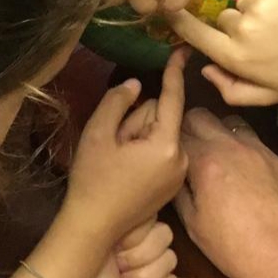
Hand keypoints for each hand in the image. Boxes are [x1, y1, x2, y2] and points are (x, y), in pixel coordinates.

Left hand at [52, 218, 178, 277]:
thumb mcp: (91, 239)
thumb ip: (114, 217)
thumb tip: (139, 205)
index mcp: (116, 226)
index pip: (149, 214)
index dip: (138, 231)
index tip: (117, 243)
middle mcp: (131, 245)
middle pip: (164, 235)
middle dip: (142, 255)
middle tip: (119, 268)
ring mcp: (144, 270)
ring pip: (171, 259)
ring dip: (147, 275)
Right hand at [65, 51, 188, 244]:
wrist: (94, 228)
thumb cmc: (94, 179)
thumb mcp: (99, 133)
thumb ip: (118, 102)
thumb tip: (137, 86)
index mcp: (166, 145)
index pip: (172, 99)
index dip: (174, 72)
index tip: (183, 50)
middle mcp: (180, 159)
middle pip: (161, 117)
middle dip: (138, 119)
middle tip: (115, 141)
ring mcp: (178, 174)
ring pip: (160, 133)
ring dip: (140, 135)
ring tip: (118, 157)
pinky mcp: (172, 185)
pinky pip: (161, 150)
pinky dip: (144, 148)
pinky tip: (126, 167)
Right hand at [167, 0, 277, 104]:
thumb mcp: (272, 95)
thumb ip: (232, 89)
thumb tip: (206, 71)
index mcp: (236, 57)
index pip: (194, 34)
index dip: (179, 21)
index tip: (166, 9)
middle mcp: (240, 29)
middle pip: (224, 19)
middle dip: (237, 26)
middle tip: (266, 38)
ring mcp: (258, 4)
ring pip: (245, 2)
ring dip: (258, 11)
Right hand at [175, 110, 277, 277]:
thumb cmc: (235, 247)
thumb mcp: (193, 225)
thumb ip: (178, 192)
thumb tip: (173, 175)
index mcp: (205, 160)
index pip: (176, 133)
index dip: (167, 141)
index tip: (165, 153)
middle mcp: (230, 146)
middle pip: (200, 115)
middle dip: (189, 127)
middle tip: (187, 150)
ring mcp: (258, 149)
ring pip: (229, 121)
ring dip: (218, 132)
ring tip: (218, 157)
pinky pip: (254, 142)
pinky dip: (242, 149)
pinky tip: (245, 174)